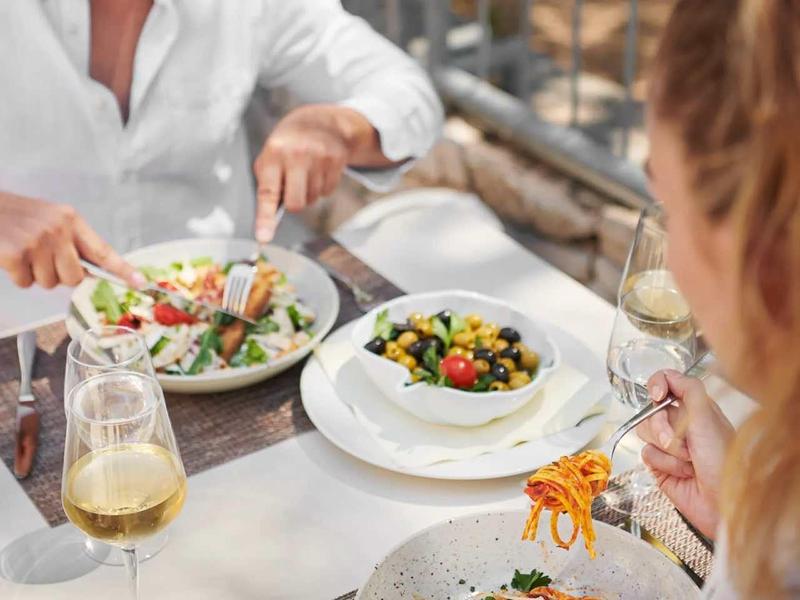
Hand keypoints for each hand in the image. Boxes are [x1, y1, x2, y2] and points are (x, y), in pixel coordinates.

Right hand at [0, 192, 143, 288]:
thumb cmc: (16, 217)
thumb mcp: (50, 221)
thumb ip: (71, 243)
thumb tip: (89, 273)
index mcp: (71, 220)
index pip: (103, 251)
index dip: (123, 270)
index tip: (141, 283)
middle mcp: (58, 229)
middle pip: (75, 277)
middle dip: (59, 276)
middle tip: (41, 259)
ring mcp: (38, 241)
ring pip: (50, 283)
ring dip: (35, 275)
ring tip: (23, 253)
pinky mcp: (17, 253)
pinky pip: (26, 283)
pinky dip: (17, 276)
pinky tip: (10, 257)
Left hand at [253, 104, 388, 242]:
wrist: (320, 121)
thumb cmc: (288, 146)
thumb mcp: (270, 156)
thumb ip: (267, 184)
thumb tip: (268, 222)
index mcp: (273, 154)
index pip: (268, 193)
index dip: (265, 218)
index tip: (263, 238)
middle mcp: (296, 155)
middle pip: (296, 204)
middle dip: (295, 203)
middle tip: (294, 187)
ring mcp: (318, 157)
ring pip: (313, 199)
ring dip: (309, 192)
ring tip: (307, 172)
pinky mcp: (336, 160)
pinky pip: (327, 191)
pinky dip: (322, 186)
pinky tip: (319, 170)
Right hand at [635, 370, 733, 538]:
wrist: (723, 502)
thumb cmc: (724, 460)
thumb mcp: (709, 417)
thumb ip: (689, 389)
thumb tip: (668, 375)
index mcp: (694, 407)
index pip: (666, 383)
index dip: (657, 385)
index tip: (659, 396)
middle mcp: (680, 424)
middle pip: (650, 410)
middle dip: (664, 427)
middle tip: (684, 441)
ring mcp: (668, 445)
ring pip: (644, 432)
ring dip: (667, 449)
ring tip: (688, 461)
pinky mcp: (659, 466)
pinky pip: (646, 455)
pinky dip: (664, 464)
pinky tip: (682, 473)